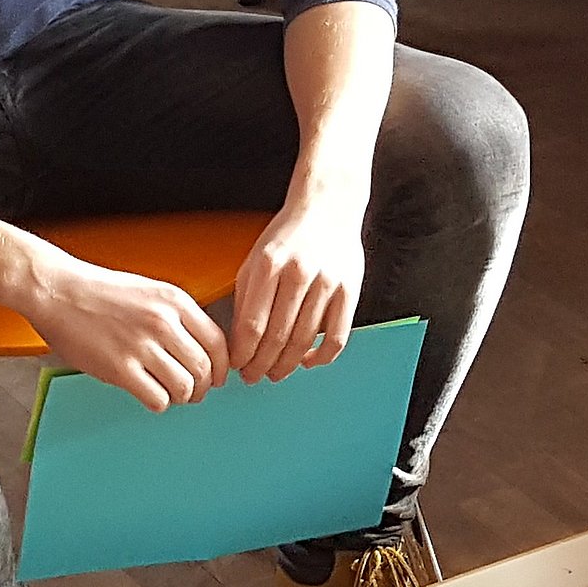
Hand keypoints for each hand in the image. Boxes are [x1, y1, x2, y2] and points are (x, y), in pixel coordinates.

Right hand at [21, 253, 229, 410]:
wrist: (59, 291)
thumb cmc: (100, 292)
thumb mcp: (151, 292)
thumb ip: (178, 316)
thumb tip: (201, 347)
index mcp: (175, 302)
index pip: (217, 343)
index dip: (222, 367)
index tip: (219, 377)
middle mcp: (163, 323)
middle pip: (204, 369)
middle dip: (204, 387)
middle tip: (194, 392)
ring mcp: (141, 346)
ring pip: (184, 387)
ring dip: (182, 397)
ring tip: (172, 394)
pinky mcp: (119, 368)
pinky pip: (157, 399)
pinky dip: (159, 403)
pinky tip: (150, 395)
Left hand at [228, 196, 365, 384]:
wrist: (327, 209)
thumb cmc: (287, 237)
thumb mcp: (255, 260)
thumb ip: (245, 298)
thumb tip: (238, 342)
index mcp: (268, 265)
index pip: (252, 324)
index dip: (243, 353)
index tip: (237, 366)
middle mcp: (298, 273)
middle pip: (277, 337)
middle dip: (261, 365)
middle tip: (254, 377)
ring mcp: (327, 282)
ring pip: (305, 340)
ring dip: (287, 365)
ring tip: (276, 373)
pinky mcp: (350, 290)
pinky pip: (337, 337)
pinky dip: (322, 357)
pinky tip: (309, 361)